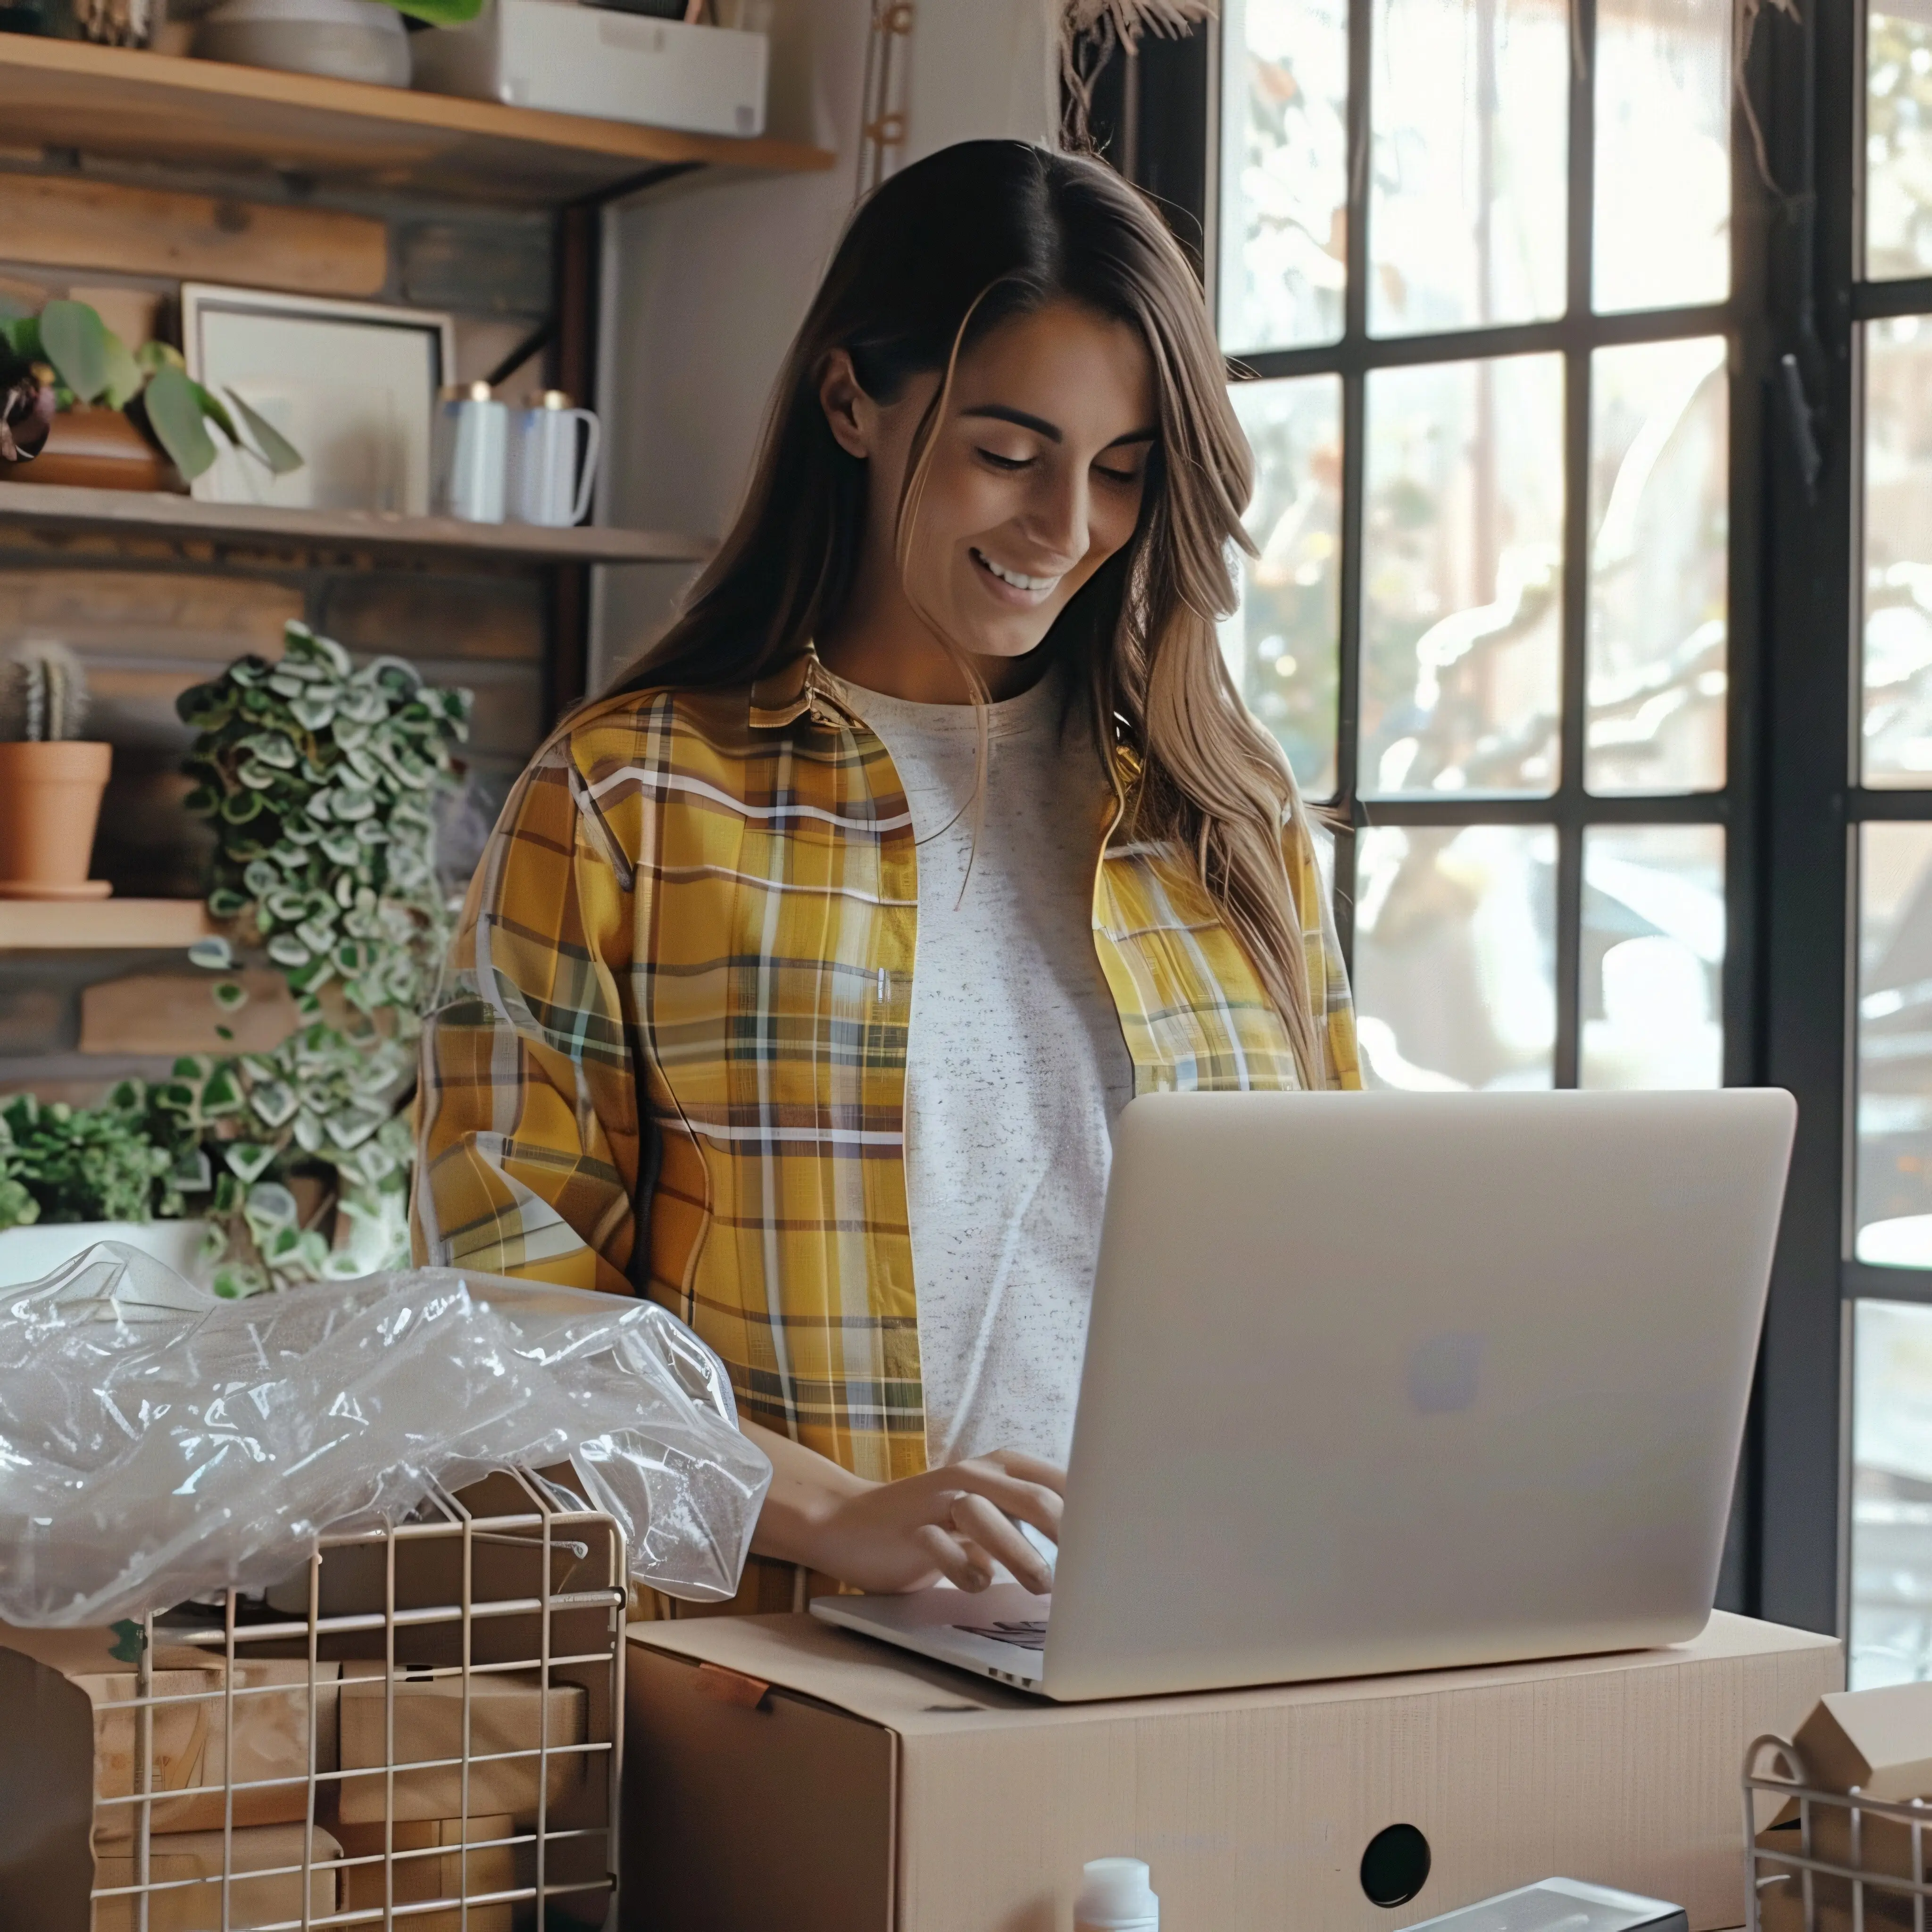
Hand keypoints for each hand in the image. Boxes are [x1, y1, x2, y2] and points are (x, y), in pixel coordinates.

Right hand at [744, 1423, 1062, 1594]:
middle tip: (1089, 1570)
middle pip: (1029, 1496)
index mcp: (1000, 1467)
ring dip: (1017, 1551)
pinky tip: (975, 1584)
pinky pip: (938, 1544)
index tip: (1118, 1545)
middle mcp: (971, 1475)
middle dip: (1063, 1533)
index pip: (1057, 1481)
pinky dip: (961, 1567)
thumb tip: (1090, 1557)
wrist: (851, 1524)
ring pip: (983, 1514)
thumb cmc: (934, 1525)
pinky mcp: (908, 1529)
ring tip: (1040, 1585)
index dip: (1090, 1511)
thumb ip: (1027, 1526)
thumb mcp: (987, 1516)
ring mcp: (937, 1499)